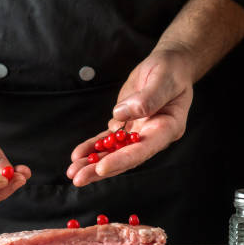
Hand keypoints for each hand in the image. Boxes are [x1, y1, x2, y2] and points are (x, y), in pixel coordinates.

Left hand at [67, 48, 193, 185]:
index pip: (143, 150)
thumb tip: (120, 115)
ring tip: (72, 173)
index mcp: (167, 128)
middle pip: (125, 158)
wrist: (170, 66)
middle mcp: (152, 136)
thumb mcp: (164, 79)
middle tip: (78, 179)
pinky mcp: (125, 126)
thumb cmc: (171, 70)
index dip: (121, 160)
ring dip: (92, 164)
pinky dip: (92, 147)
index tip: (101, 168)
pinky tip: (77, 156)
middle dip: (100, 170)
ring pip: (113, 152)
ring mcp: (138, 134)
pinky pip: (107, 140)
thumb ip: (147, 98)